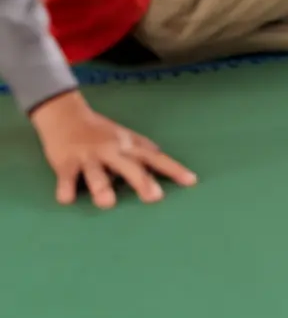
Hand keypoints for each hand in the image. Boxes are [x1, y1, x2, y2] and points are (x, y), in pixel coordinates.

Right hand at [31, 91, 195, 208]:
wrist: (65, 115)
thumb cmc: (100, 132)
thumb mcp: (124, 137)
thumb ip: (142, 150)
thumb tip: (164, 161)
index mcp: (127, 146)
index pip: (155, 158)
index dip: (173, 169)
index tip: (191, 181)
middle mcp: (111, 150)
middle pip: (129, 167)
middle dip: (142, 181)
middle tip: (155, 197)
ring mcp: (88, 156)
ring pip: (96, 173)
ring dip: (101, 186)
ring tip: (107, 202)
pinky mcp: (66, 163)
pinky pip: (67, 178)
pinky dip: (66, 189)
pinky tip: (67, 198)